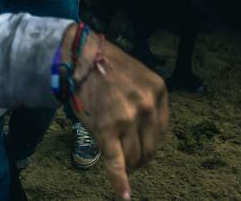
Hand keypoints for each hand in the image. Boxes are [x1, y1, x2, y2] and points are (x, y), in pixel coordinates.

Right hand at [64, 28, 169, 200]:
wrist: (78, 54)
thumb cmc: (104, 66)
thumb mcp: (137, 77)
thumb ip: (146, 102)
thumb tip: (144, 134)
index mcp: (159, 91)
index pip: (162, 132)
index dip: (150, 144)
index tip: (142, 149)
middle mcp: (148, 106)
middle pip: (150, 148)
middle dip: (141, 158)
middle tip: (130, 160)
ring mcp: (128, 119)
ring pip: (135, 156)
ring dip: (130, 166)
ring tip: (122, 166)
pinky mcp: (107, 130)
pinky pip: (116, 161)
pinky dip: (119, 181)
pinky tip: (123, 195)